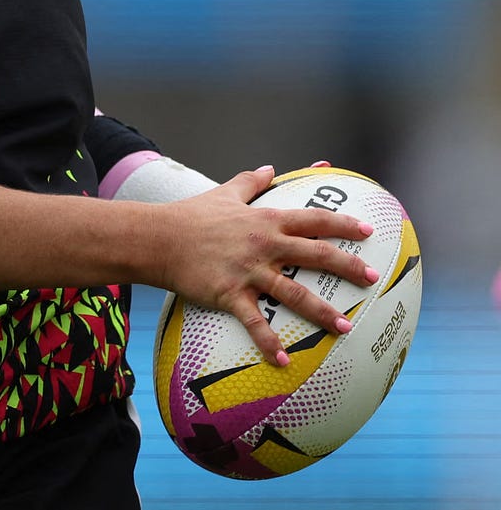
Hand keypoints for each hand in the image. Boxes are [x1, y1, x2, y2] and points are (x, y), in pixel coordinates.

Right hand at [155, 166, 377, 366]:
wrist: (157, 238)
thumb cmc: (190, 215)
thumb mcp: (223, 193)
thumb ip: (250, 182)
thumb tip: (270, 169)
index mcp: (265, 220)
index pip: (312, 219)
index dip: (342, 224)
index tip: (368, 231)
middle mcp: (263, 244)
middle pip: (314, 254)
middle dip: (347, 266)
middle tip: (372, 279)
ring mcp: (248, 271)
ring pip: (294, 293)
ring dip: (323, 312)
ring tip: (346, 328)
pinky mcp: (230, 293)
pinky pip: (254, 321)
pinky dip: (269, 342)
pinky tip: (284, 361)